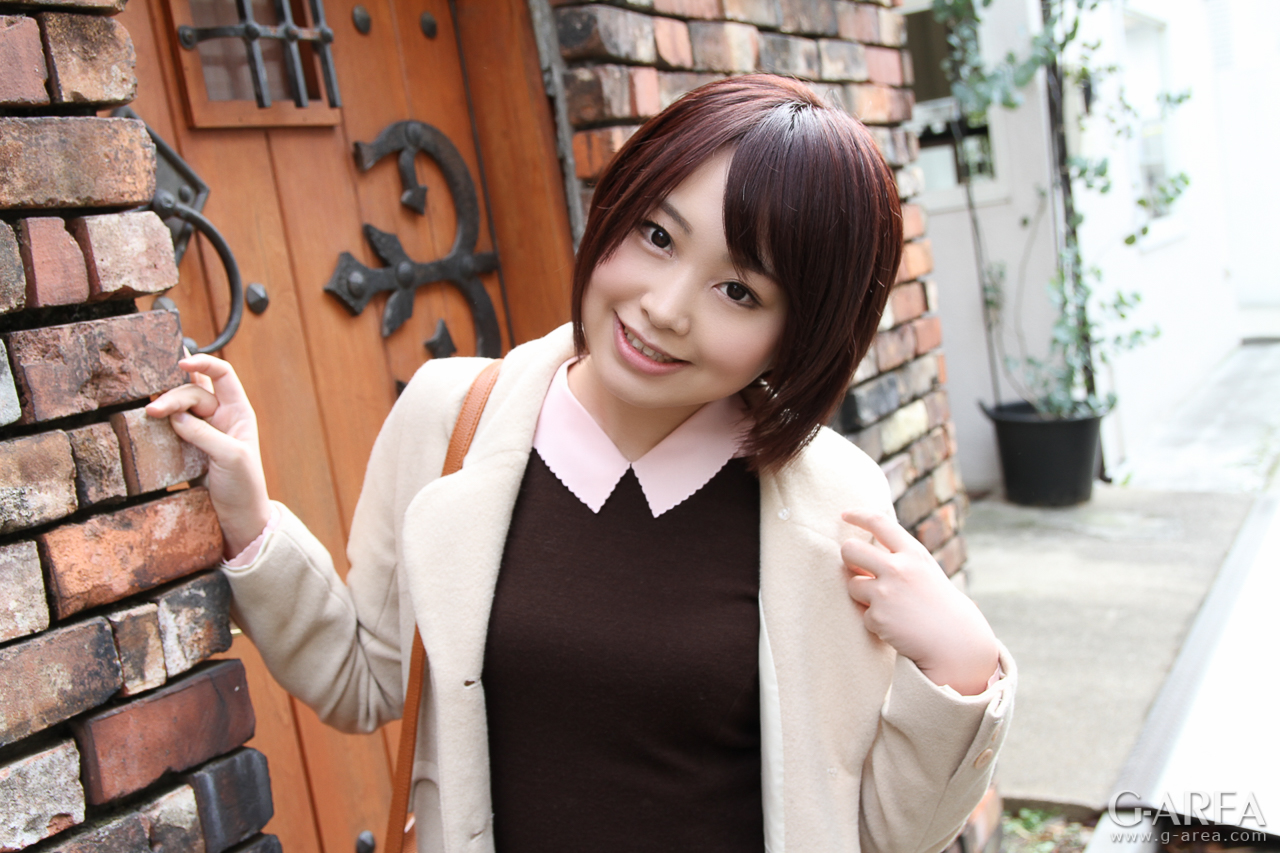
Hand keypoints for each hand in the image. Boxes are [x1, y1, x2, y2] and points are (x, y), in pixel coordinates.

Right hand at [146, 355, 271, 556]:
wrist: (238, 518)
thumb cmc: (244, 487)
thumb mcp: (229, 457)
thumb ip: (204, 433)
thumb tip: (174, 415)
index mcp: (238, 412)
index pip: (222, 375)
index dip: (203, 363)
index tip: (180, 364)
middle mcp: (221, 417)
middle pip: (193, 392)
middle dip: (174, 397)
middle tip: (153, 412)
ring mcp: (203, 432)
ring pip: (179, 407)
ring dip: (165, 406)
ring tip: (149, 414)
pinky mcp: (187, 448)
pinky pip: (170, 427)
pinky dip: (160, 421)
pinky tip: (148, 418)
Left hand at [840, 509, 998, 695]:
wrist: (955, 642)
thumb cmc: (939, 606)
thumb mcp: (925, 572)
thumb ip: (899, 559)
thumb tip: (861, 552)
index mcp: (913, 553)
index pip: (880, 523)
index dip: (859, 515)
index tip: (845, 514)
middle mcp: (898, 568)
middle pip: (850, 550)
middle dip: (847, 558)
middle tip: (855, 567)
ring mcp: (886, 592)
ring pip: (852, 584)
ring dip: (863, 596)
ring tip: (891, 607)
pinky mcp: (878, 616)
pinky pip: (863, 614)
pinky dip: (875, 622)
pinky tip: (897, 627)